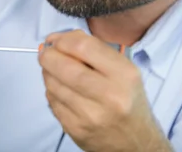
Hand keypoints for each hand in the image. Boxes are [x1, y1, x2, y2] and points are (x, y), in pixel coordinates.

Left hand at [38, 30, 171, 151]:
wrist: (135, 142)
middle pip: (65, 66)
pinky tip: (60, 89)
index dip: (63, 39)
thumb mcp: (123, 71)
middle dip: (48, 55)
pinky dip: (51, 91)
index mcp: (124, 74)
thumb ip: (94, 50)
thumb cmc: (127, 99)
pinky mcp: (76, 129)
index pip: (83, 46)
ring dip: (47, 73)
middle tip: (46, 53)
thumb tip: (58, 39)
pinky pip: (52, 102)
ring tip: (53, 70)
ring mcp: (91, 115)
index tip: (56, 40)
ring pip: (53, 84)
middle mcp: (110, 95)